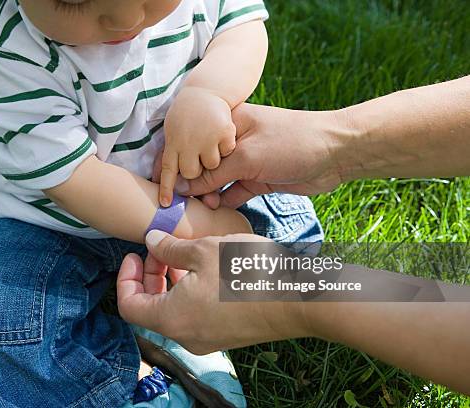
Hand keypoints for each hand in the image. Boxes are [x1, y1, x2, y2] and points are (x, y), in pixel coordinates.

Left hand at [117, 230, 308, 353]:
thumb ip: (169, 248)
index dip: (125, 277)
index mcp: (172, 318)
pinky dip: (189, 292)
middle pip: (151, 307)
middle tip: (160, 248)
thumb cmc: (247, 271)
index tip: (135, 254)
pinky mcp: (225, 334)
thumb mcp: (203, 250)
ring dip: (170, 282)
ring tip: (183, 253)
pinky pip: (194, 315)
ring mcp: (207, 338)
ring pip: (173, 310)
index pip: (129, 305)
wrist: (297, 297)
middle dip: (150, 275)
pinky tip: (204, 268)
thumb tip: (151, 242)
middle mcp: (186, 335)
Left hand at [158, 86, 235, 206]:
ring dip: (214, 160)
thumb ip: (177, 158)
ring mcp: (206, 136)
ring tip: (213, 143)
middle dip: (196, 174)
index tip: (165, 202)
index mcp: (174, 141)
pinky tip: (225, 135)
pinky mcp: (224, 131)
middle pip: (191, 173)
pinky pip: (227, 151)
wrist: (205, 89)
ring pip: (211, 165)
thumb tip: (177, 188)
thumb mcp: (176, 134)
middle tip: (201, 165)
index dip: (166, 187)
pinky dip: (227, 147)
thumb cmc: (188, 115)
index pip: (168, 168)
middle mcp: (188, 140)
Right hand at [175, 103, 344, 208]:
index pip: (195, 144)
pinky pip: (234, 191)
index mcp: (228, 124)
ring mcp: (247, 161)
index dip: (178, 164)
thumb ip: (214, 174)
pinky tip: (216, 211)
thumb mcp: (247, 157)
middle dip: (192, 183)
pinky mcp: (258, 179)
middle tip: (178, 203)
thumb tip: (183, 187)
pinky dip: (226, 201)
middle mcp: (234, 142)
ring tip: (201, 209)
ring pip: (218, 181)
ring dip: (209, 195)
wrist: (336, 153)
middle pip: (204, 164)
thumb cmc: (290, 142)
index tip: (164, 185)